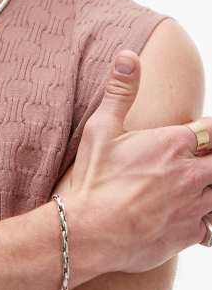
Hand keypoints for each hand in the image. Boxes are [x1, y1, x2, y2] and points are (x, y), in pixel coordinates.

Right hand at [66, 49, 211, 273]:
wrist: (90, 232)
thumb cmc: (94, 179)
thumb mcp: (101, 128)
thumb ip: (120, 90)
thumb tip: (129, 55)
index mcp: (173, 144)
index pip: (211, 129)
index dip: (206, 130)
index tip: (200, 132)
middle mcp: (191, 173)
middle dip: (209, 156)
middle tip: (196, 158)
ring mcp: (194, 206)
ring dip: (207, 186)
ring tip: (190, 185)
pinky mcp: (190, 234)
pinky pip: (211, 225)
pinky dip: (202, 219)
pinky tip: (185, 216)